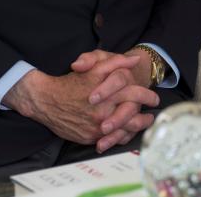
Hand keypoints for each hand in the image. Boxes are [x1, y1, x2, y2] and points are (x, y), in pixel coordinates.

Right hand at [3, 58, 158, 149]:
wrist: (46, 100)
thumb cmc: (71, 82)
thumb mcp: (93, 67)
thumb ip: (115, 62)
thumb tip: (134, 60)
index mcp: (106, 93)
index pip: (133, 94)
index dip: (147, 96)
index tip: (154, 98)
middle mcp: (103, 111)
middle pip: (132, 116)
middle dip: (145, 116)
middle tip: (151, 116)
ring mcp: (96, 126)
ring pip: (123, 130)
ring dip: (136, 128)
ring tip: (143, 124)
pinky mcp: (89, 137)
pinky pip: (110, 140)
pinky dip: (120, 136)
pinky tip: (126, 132)